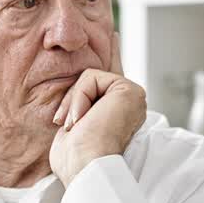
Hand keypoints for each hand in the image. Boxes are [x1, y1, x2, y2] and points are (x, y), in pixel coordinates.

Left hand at [49, 31, 146, 185]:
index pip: (111, 80)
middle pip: (93, 78)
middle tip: (70, 127)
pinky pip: (91, 77)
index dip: (113, 55)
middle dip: (73, 100)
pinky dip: (79, 98)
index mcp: (119, 113)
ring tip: (77, 126)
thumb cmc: (75, 159)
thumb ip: (79, 106)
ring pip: (89, 77)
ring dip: (74, 102)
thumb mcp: (74, 128)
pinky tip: (83, 119)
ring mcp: (133, 96)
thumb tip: (73, 90)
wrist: (86, 168)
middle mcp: (131, 103)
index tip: (114, 34)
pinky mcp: (129, 90)